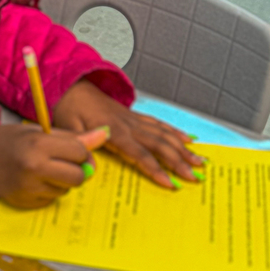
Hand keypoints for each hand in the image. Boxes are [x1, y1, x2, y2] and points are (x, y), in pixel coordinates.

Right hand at [0, 123, 109, 208]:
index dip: (80, 152)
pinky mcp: (25, 202)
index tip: (72, 149)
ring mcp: (29, 188)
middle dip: (76, 170)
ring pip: (66, 190)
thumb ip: (73, 137)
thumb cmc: (8, 140)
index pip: (79, 153)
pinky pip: (51, 200)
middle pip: (78, 176)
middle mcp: (34, 168)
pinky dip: (48, 191)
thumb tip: (104, 135)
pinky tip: (32, 180)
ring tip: (42, 169)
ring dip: (61, 181)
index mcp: (39, 144)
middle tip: (62, 162)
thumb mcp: (40, 131)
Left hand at [53, 79, 203, 188]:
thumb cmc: (69, 109)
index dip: (156, 169)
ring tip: (200, 161)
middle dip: (179, 161)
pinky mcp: (134, 116)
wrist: (72, 87)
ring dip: (183, 148)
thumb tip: (92, 168)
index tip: (171, 183)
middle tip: (195, 177)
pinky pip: (158, 124)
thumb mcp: (69, 129)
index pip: (140, 154)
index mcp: (114, 131)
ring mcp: (133, 119)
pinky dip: (175, 131)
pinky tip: (188, 139)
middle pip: (159, 145)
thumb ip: (83, 147)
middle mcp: (129, 125)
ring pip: (164, 134)